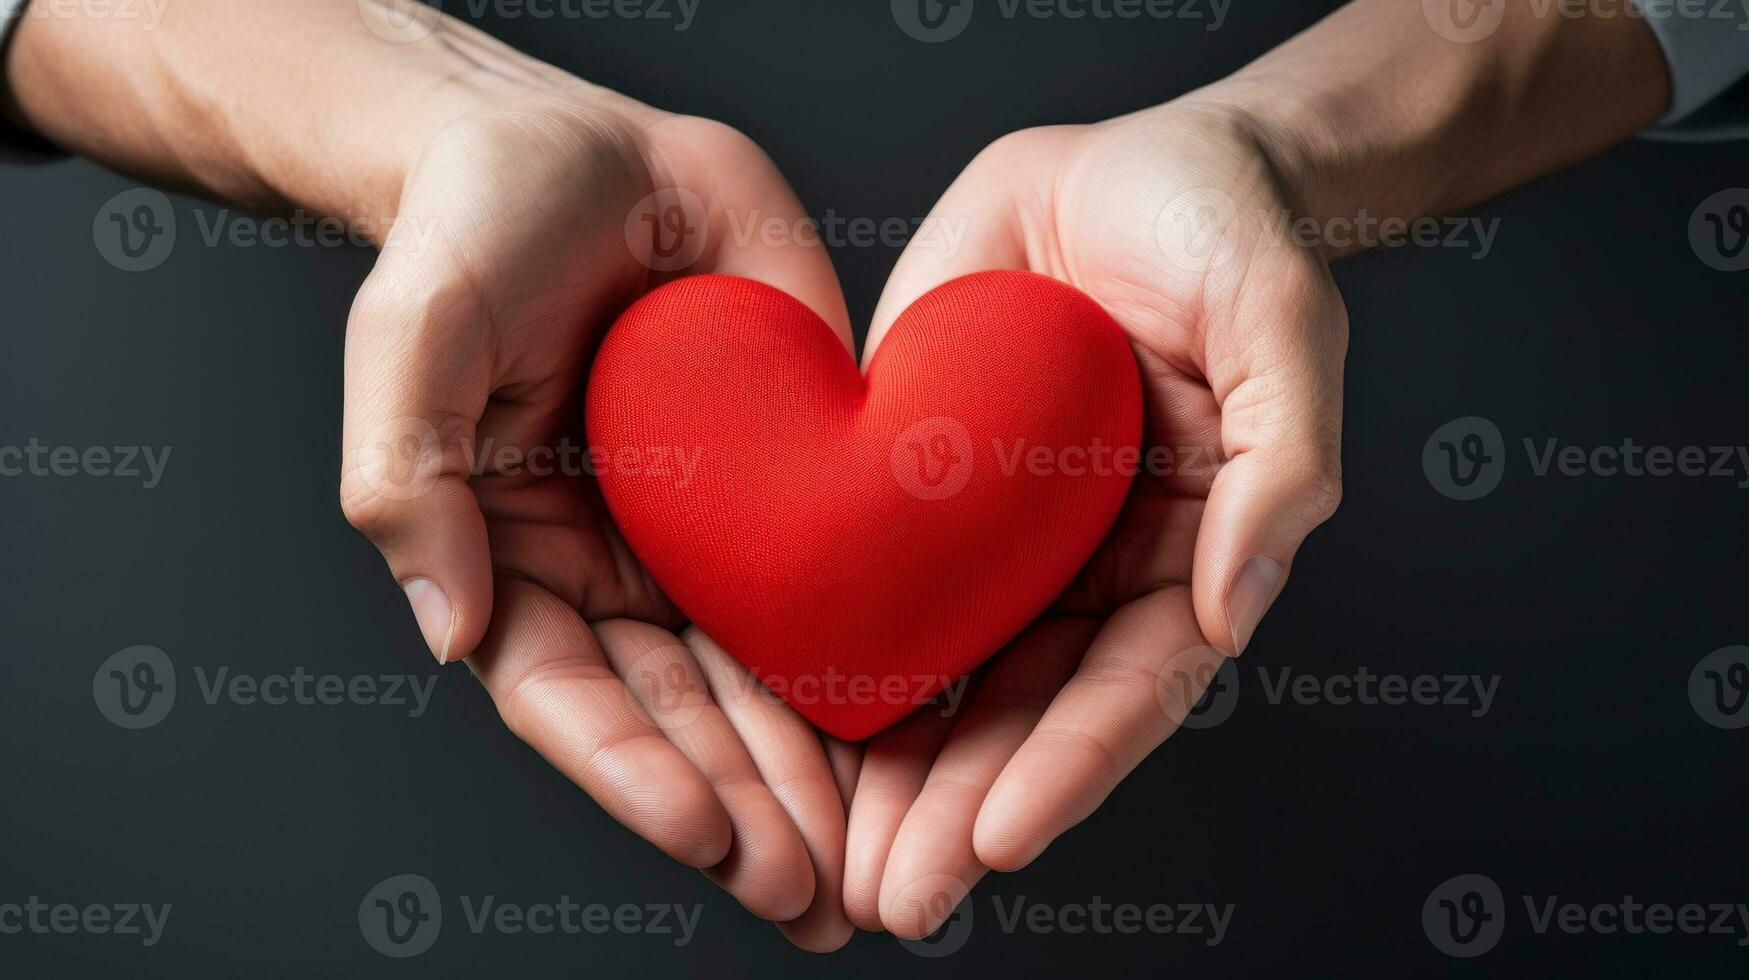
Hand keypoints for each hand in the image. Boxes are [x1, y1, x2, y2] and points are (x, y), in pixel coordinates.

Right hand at [339, 85, 856, 950]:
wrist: (579, 146)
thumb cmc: (471, 229)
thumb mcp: (412, 334)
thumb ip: (406, 479)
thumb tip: (446, 629)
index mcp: (515, 557)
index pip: (574, 698)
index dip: (637, 777)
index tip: (713, 842)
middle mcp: (618, 568)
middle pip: (681, 718)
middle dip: (748, 813)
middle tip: (818, 898)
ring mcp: (708, 534)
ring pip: (765, 679)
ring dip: (817, 781)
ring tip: (876, 867)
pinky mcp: (792, 483)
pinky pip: (838, 586)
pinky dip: (879, 666)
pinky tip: (928, 737)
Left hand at [841, 101, 1347, 936]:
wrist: (1138, 161)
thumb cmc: (1232, 238)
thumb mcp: (1281, 330)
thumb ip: (1282, 468)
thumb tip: (1238, 609)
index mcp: (1181, 552)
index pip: (1127, 687)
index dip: (1068, 769)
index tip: (1000, 845)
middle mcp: (1083, 563)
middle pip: (1022, 710)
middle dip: (959, 811)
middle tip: (892, 900)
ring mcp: (996, 529)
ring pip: (938, 668)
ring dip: (888, 772)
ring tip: (830, 861)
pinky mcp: (915, 474)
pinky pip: (869, 572)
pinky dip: (827, 650)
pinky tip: (778, 723)